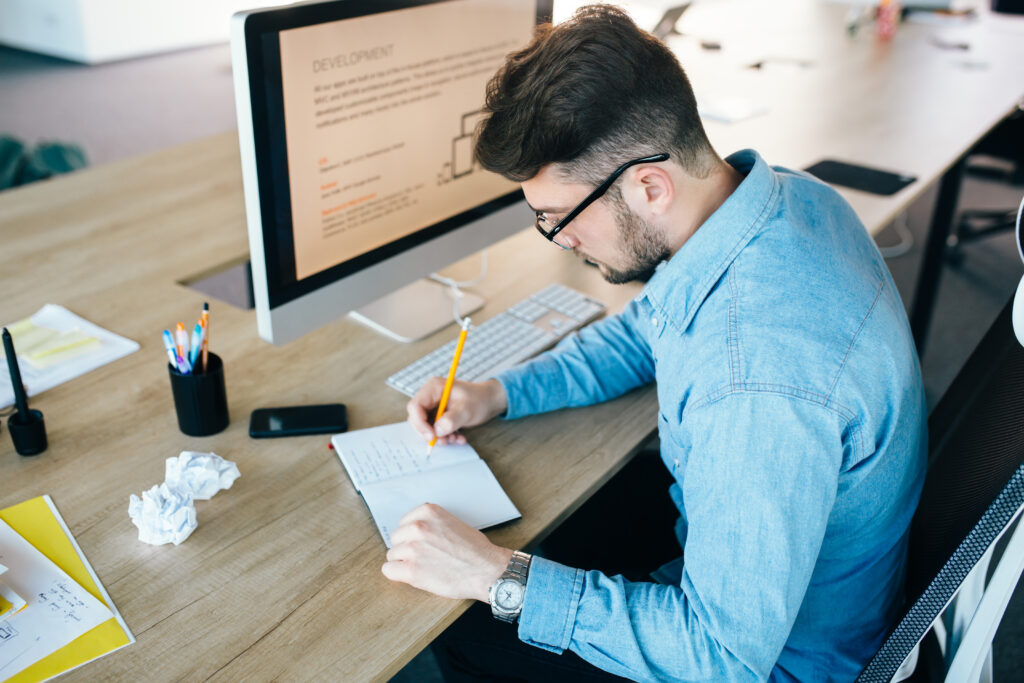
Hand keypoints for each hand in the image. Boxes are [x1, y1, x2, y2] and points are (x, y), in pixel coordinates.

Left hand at [381, 503, 511, 601]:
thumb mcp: (453, 522)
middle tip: (425, 557)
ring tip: (424, 567)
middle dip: (407, 548)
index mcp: (428, 512)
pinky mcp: (411, 570)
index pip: (404, 522)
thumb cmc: (475, 550)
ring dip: (405, 562)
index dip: (413, 535)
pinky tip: (413, 575)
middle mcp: (418, 527)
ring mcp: (413, 548)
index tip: (422, 543)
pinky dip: (398, 574)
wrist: (487, 570)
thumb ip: (431, 523)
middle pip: (396, 538)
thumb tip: (413, 530)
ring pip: (392, 555)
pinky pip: (388, 570)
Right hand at [406, 378, 507, 445]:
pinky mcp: (439, 415)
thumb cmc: (479, 399)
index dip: (419, 423)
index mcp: (433, 388)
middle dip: (429, 432)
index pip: (415, 406)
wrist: (490, 401)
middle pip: (417, 418)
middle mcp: (430, 396)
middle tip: (443, 441)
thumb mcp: (467, 410)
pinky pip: (435, 429)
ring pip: (426, 426)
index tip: (432, 436)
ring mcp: (434, 406)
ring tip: (455, 439)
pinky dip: (445, 436)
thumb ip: (452, 420)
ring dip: (439, 436)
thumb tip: (437, 431)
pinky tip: (458, 437)